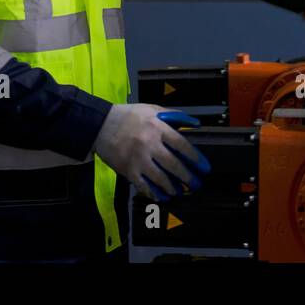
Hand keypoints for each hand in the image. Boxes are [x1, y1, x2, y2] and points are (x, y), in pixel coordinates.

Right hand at [91, 104, 210, 201]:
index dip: (195, 158)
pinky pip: (143, 185)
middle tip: (196, 184)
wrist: (100, 124)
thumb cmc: (129, 116)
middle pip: (173, 165)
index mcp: (157, 128)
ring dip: (172, 187)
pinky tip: (161, 196)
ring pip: (159, 178)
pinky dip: (153, 192)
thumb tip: (195, 124)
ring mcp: (138, 159)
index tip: (204, 167)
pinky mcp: (127, 170)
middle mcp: (149, 144)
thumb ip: (174, 116)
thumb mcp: (152, 108)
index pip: (181, 145)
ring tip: (179, 191)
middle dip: (187, 177)